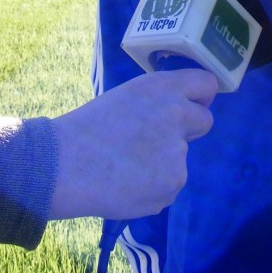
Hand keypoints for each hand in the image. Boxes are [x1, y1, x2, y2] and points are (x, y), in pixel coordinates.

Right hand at [48, 69, 217, 219]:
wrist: (64, 166)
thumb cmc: (87, 128)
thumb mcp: (127, 97)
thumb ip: (158, 103)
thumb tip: (177, 115)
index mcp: (164, 88)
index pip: (206, 83)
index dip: (201, 97)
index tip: (194, 105)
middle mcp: (178, 114)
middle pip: (204, 121)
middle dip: (187, 130)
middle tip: (155, 141)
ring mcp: (178, 151)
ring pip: (180, 158)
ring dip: (163, 164)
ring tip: (125, 167)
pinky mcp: (173, 182)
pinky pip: (169, 186)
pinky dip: (153, 188)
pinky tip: (126, 185)